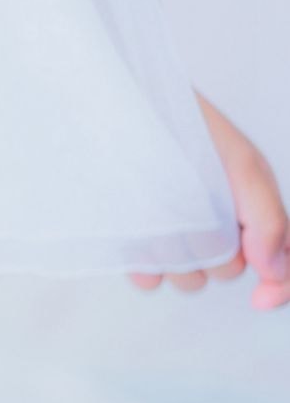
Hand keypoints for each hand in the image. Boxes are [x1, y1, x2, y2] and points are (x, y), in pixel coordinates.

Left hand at [129, 94, 289, 310]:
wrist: (127, 106)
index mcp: (252, 209)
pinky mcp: (136, 243)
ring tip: (163, 216)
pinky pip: (148, 276)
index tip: (262, 296)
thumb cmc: (187, 126)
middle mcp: (218, 227)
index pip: (279, 263)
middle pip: (227, 271)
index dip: (280, 286)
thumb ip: (267, 218)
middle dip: (217, 252)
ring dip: (178, 256)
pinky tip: (138, 243)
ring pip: (188, 277)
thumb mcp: (241, 165)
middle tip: (200, 213)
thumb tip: (274, 270)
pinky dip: (145, 264)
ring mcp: (176, 237)